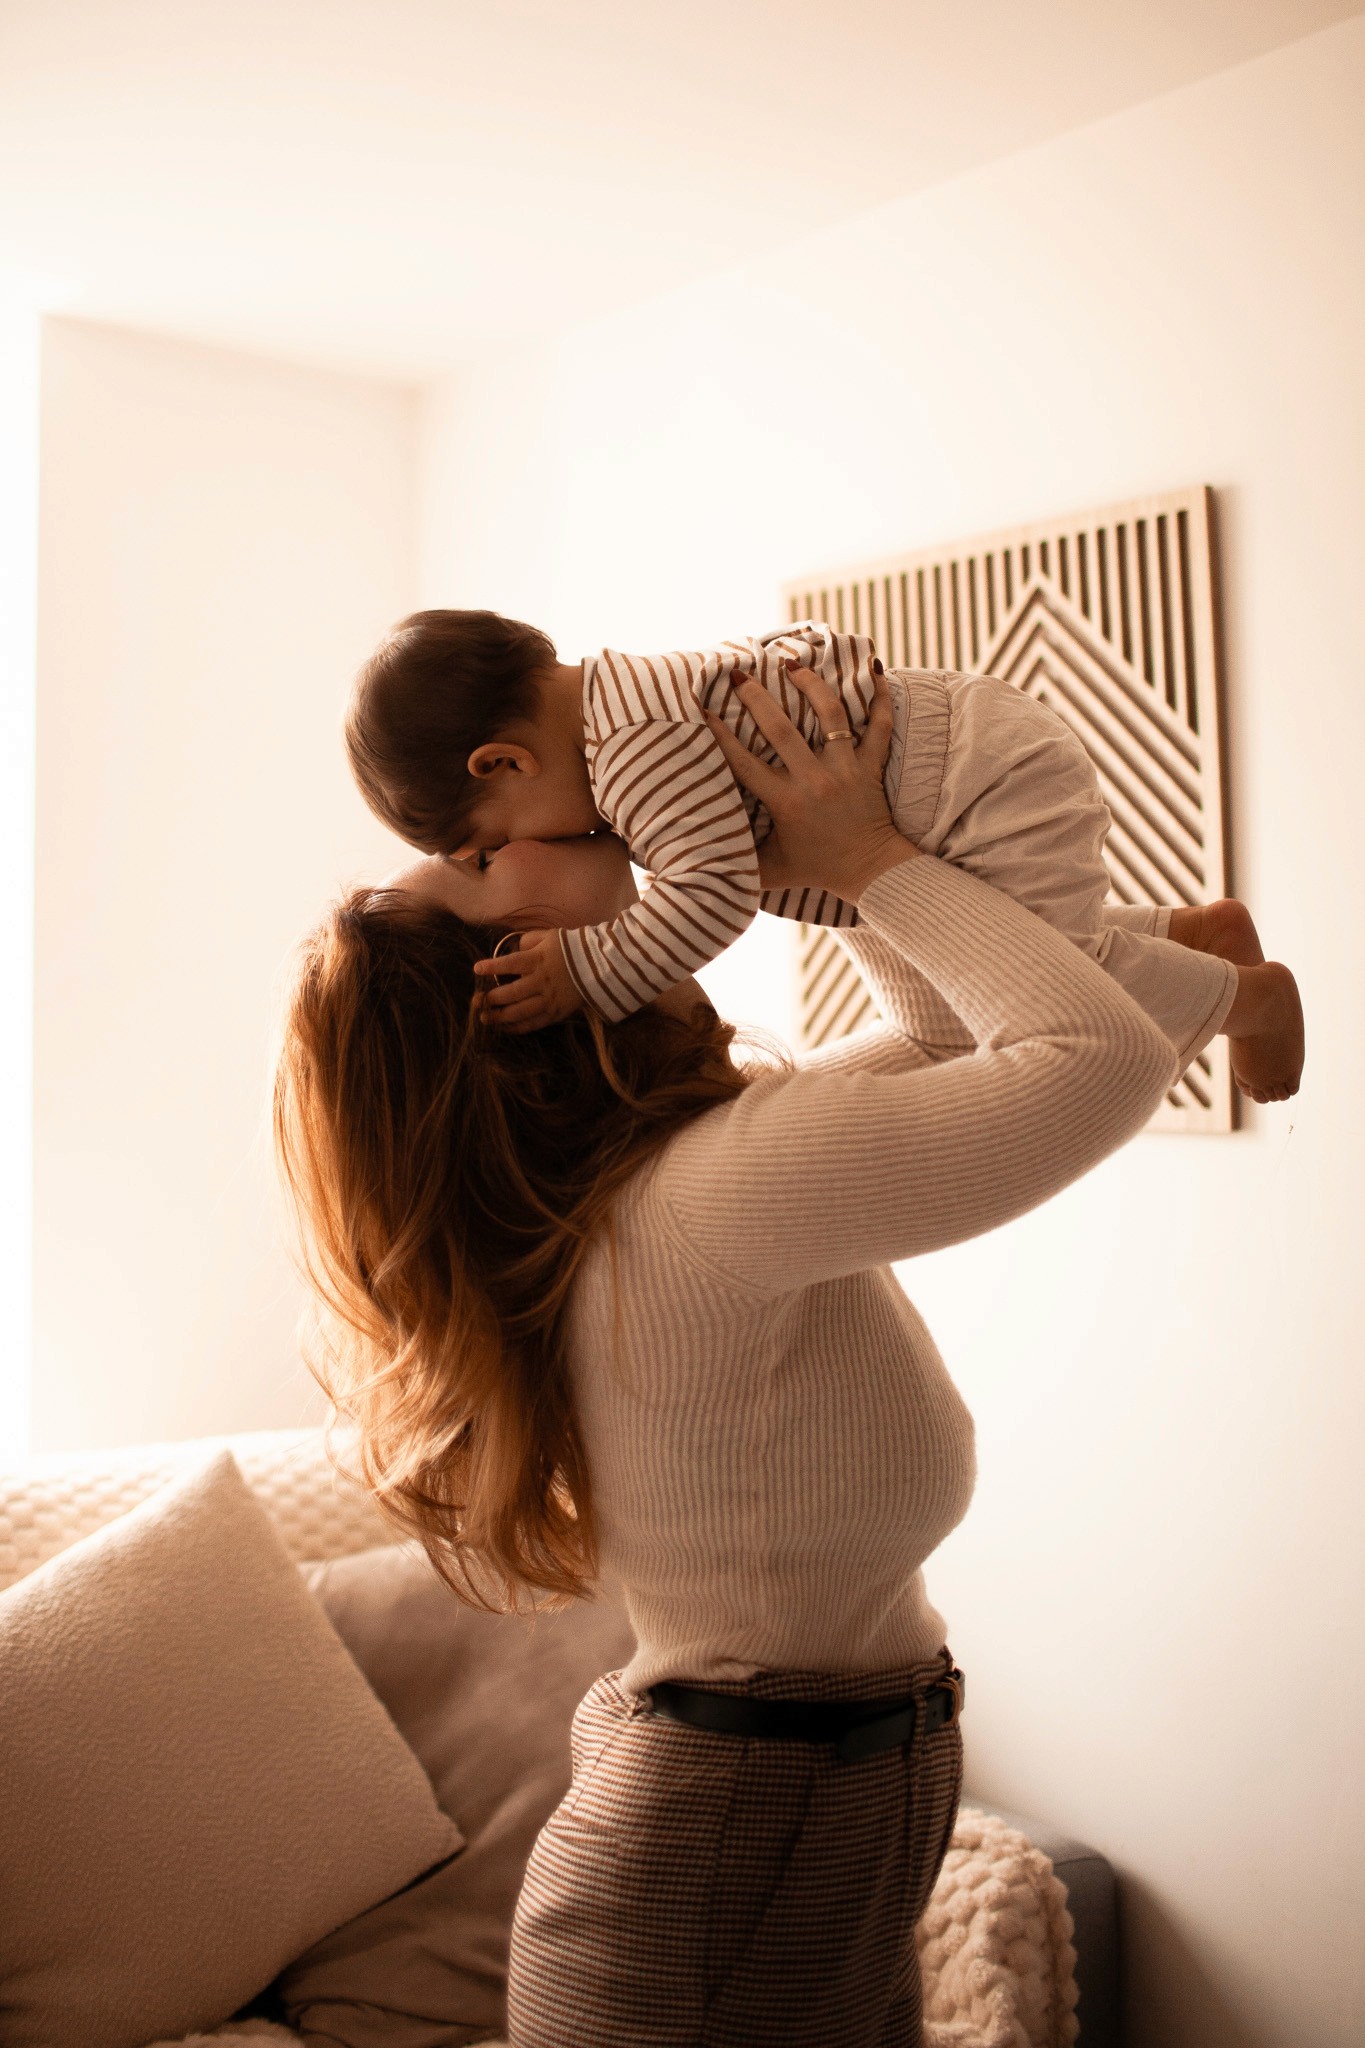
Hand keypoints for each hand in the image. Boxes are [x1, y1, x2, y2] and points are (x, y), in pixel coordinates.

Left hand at [472, 928, 583, 1033]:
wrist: (599, 967)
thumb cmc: (571, 949)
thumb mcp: (549, 937)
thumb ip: (527, 941)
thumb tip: (511, 950)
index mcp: (538, 960)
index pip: (510, 964)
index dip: (492, 967)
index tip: (477, 969)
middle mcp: (541, 981)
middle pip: (511, 993)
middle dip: (491, 998)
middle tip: (478, 1001)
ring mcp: (549, 1000)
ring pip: (519, 1012)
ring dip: (499, 1017)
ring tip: (484, 1018)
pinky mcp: (555, 1013)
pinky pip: (532, 1024)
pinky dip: (516, 1027)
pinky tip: (503, 1028)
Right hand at [704, 663, 916, 904]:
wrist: (870, 873)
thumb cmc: (816, 870)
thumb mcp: (770, 872)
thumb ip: (735, 863)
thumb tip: (689, 864)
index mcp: (786, 802)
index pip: (744, 763)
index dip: (720, 736)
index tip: (703, 711)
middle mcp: (815, 780)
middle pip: (781, 729)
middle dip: (757, 698)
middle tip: (739, 675)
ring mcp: (846, 769)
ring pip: (831, 715)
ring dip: (811, 684)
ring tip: (792, 664)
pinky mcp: (871, 765)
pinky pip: (881, 724)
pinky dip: (880, 696)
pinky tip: (874, 667)